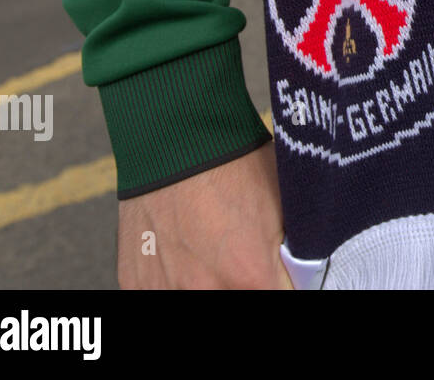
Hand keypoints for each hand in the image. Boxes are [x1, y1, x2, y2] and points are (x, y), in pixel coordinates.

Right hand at [116, 142, 293, 288]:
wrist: (174, 132)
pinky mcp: (134, 282)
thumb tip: (299, 275)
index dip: (282, 285)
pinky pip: (162, 293)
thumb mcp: (286, 206)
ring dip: (209, 285)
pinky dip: (175, 281)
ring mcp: (164, 290)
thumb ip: (292, 256)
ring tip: (211, 254)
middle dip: (246, 285)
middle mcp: (204, 291)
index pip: (280, 300)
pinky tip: (183, 253)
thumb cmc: (237, 162)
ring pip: (197, 299)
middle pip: (236, 301)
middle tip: (244, 260)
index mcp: (250, 276)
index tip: (281, 274)